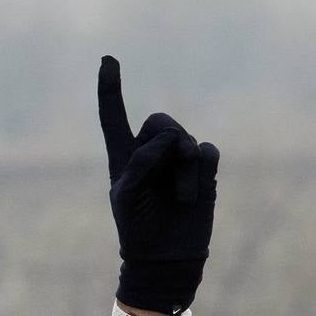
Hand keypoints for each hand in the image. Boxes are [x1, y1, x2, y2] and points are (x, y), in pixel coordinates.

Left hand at [98, 56, 217, 315]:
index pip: (114, 116)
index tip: (107, 58)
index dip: (111, 89)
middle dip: (165, 142)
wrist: (167, 257)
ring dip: (182, 169)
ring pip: (185, 138)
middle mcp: (150, 152)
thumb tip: (172, 141)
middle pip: (160, 121)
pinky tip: (193, 194)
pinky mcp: (203, 170)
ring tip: (179, 198)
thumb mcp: (127, 195)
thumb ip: (141, 161)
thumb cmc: (138, 228)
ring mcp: (178, 160)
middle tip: (165, 169)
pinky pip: (208, 151)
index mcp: (123, 157)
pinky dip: (201, 171)